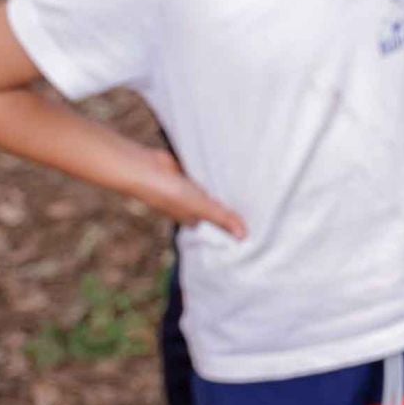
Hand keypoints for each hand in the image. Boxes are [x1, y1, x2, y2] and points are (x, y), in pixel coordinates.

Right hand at [130, 148, 246, 238]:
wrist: (144, 168)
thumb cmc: (168, 192)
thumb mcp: (200, 206)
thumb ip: (222, 219)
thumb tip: (244, 237)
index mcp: (193, 218)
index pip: (217, 224)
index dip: (232, 223)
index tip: (255, 222)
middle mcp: (190, 205)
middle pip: (216, 205)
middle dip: (231, 203)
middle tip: (260, 200)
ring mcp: (187, 188)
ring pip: (211, 188)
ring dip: (224, 185)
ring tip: (252, 183)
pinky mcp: (186, 171)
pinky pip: (205, 172)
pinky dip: (215, 171)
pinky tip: (231, 167)